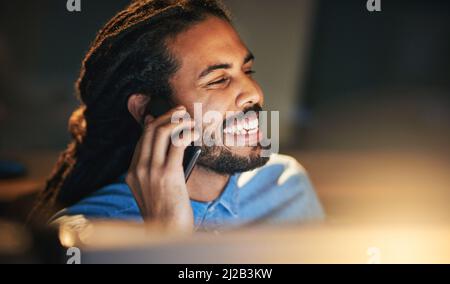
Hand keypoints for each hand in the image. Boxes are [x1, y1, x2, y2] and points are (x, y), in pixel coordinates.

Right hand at [125, 105, 197, 231]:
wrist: (166, 232)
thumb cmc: (166, 213)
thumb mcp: (153, 191)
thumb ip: (156, 172)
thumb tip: (171, 148)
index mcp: (132, 173)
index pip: (141, 140)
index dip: (154, 124)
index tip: (165, 116)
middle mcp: (138, 169)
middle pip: (149, 131)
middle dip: (166, 116)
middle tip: (180, 111)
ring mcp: (151, 171)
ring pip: (160, 132)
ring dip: (176, 120)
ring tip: (189, 119)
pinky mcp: (168, 173)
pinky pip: (177, 143)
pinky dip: (187, 132)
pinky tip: (194, 132)